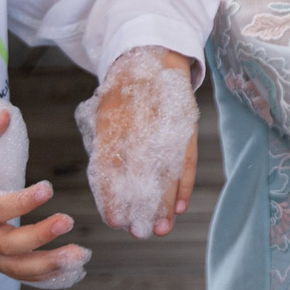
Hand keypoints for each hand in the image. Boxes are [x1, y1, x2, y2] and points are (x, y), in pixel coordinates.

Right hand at [0, 108, 83, 281]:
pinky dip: (45, 275)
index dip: (20, 204)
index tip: (47, 188)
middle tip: (68, 221)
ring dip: (49, 264)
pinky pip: (19, 275)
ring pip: (16, 267)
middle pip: (8, 244)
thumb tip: (5, 113)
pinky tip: (72, 269)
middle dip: (39, 236)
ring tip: (79, 256)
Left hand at [91, 48, 198, 237]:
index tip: (114, 219)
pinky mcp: (184, 129)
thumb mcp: (103, 112)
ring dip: (166, 202)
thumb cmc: (122, 91)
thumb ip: (105, 144)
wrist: (151, 56)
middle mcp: (142, 128)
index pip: (113, 167)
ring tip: (163, 228)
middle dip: (142, 207)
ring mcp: (166, 129)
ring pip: (167, 172)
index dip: (115, 195)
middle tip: (140, 233)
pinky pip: (186, 161)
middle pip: (143, 175)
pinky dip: (184, 184)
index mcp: (114, 124)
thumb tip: (106, 182)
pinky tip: (180, 205)